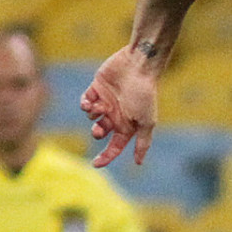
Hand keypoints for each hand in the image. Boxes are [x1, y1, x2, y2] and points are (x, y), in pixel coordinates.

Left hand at [81, 44, 161, 168]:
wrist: (138, 67)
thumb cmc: (144, 95)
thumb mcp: (146, 122)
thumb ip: (143, 142)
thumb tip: (139, 163)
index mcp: (128, 125)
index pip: (115, 146)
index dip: (106, 156)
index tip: (95, 164)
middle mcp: (116, 115)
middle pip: (101, 132)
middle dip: (97, 133)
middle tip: (99, 129)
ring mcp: (106, 102)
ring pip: (91, 117)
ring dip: (93, 115)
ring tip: (100, 107)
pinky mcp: (96, 89)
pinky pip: (84, 102)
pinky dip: (84, 105)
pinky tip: (89, 103)